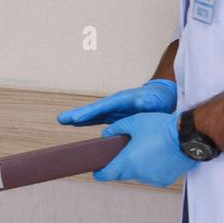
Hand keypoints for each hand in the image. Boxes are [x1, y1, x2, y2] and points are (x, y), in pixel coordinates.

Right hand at [57, 79, 176, 126]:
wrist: (162, 98)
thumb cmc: (158, 98)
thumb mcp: (155, 100)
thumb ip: (148, 102)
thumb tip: (142, 104)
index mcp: (121, 100)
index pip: (103, 107)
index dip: (89, 113)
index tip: (76, 118)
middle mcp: (114, 104)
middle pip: (92, 109)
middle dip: (77, 114)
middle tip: (61, 119)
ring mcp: (113, 110)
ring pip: (92, 114)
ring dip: (77, 117)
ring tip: (62, 120)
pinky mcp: (114, 116)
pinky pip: (97, 119)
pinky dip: (86, 121)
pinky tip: (76, 124)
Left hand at [93, 112, 196, 186]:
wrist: (190, 136)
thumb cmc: (161, 127)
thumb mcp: (134, 121)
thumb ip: (116, 128)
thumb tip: (106, 134)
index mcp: (128, 162)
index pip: (106, 175)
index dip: (99, 172)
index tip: (97, 169)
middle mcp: (139, 174)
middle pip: (121, 174)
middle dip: (120, 165)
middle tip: (124, 151)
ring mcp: (153, 179)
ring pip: (138, 175)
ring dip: (137, 167)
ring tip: (144, 150)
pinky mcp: (165, 180)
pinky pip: (152, 176)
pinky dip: (151, 168)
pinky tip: (157, 155)